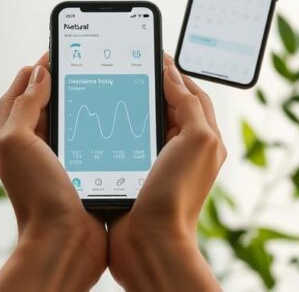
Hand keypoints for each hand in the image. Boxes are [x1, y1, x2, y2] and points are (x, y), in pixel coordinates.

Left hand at [0, 55, 106, 291]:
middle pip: (43, 104)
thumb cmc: (38, 195)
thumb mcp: (18, 141)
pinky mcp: (78, 174)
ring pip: (67, 122)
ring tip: (101, 85)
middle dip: (60, 83)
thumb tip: (38, 73)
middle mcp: (30, 149)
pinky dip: (96, 128)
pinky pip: (86, 142)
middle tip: (84, 65)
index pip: (19, 92)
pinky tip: (113, 121)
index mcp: (11, 137)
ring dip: (82, 104)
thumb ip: (24, 105)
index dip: (36, 69)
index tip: (58, 51)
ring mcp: (55, 163)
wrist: (64, 243)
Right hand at [108, 55, 225, 291]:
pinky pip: (122, 143)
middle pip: (163, 105)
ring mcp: (156, 163)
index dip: (171, 71)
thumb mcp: (197, 140)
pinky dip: (111, 130)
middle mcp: (181, 149)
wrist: (151, 244)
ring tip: (107, 89)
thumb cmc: (178, 196)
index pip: (189, 92)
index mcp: (202, 137)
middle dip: (146, 86)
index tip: (150, 53)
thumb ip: (189, 104)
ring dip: (126, 107)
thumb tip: (173, 73)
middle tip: (124, 68)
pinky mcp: (132, 174)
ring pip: (140, 122)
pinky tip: (96, 123)